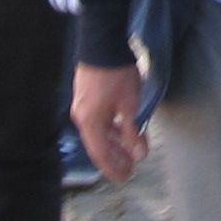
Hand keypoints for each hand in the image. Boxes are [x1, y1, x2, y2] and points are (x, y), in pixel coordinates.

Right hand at [72, 63, 146, 181]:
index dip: (113, 168)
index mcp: (90, 123)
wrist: (102, 42)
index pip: (100, 154)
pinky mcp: (87, 96)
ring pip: (99, 132)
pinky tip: (122, 130)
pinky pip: (98, 120)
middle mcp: (82, 117)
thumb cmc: (116, 74)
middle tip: (129, 169)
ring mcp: (83, 106)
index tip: (125, 177)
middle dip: (115, 158)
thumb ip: (132, 132)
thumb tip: (138, 155)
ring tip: (129, 151)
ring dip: (114, 143)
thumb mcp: (130, 105)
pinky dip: (111, 129)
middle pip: (98, 145)